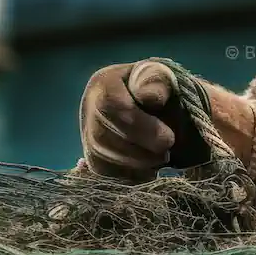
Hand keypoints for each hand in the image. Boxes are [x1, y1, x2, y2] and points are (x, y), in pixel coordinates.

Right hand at [78, 59, 209, 180]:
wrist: (154, 107)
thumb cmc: (160, 89)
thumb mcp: (162, 77)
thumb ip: (157, 82)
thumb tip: (149, 96)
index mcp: (104, 83)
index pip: (112, 106)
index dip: (140, 126)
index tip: (168, 140)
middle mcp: (88, 108)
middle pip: (103, 136)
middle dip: (139, 151)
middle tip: (166, 153)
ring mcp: (87, 135)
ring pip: (100, 159)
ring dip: (135, 166)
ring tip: (160, 160)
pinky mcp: (92, 158)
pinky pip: (103, 174)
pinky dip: (128, 177)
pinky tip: (148, 171)